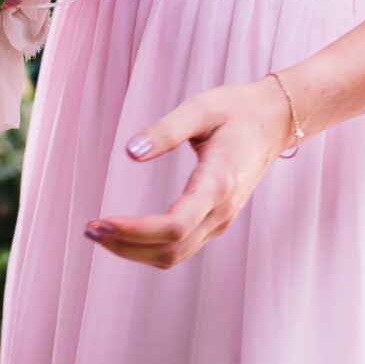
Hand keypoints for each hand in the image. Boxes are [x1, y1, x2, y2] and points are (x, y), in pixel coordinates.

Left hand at [84, 74, 301, 268]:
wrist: (275, 120)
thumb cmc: (237, 109)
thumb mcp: (200, 108)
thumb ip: (165, 131)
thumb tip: (129, 153)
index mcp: (217, 185)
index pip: (173, 226)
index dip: (134, 231)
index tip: (101, 221)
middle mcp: (221, 211)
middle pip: (170, 250)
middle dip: (125, 246)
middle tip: (89, 230)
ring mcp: (222, 220)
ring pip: (175, 255)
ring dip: (134, 251)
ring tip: (99, 233)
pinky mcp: (217, 220)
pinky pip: (181, 247)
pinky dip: (150, 247)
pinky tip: (126, 233)